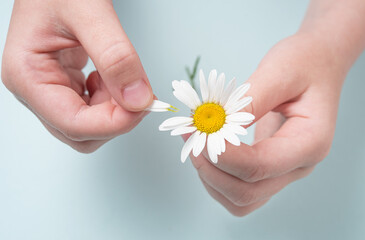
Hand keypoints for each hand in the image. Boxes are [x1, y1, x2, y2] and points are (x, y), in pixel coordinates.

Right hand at [1, 0, 152, 151]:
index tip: (144, 106)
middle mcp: (35, 89)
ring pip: (89, 125)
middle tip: (140, 94)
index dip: (114, 123)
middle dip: (115, 119)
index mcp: (28, 76)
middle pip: (81, 133)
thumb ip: (116, 57)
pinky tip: (113, 77)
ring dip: (114, 109)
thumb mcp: (90, 13)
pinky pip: (92, 108)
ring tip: (123, 76)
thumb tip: (138, 99)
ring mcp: (49, 88)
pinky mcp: (64, 84)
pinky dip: (111, 100)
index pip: (74, 124)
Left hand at [188, 33, 349, 215]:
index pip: (258, 167)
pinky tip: (208, 152)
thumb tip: (216, 126)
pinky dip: (218, 178)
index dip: (222, 156)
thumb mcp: (278, 72)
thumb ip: (250, 101)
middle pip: (247, 193)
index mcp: (310, 143)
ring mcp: (285, 170)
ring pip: (242, 200)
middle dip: (210, 170)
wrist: (320, 62)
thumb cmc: (305, 62)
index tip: (198, 132)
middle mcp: (299, 165)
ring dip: (212, 179)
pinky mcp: (271, 167)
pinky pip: (241, 189)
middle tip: (191, 138)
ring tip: (196, 145)